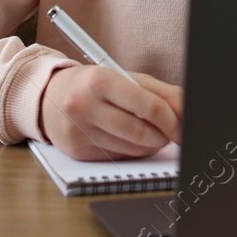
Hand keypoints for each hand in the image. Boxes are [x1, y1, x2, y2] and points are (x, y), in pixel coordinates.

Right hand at [40, 66, 182, 160]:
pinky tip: (129, 141)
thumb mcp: (125, 78)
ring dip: (149, 145)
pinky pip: (117, 157)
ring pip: (131, 149)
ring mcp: (78, 131)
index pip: (151, 107)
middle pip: (142, 132)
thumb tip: (186, 113)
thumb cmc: (93, 85)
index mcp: (101, 81)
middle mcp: (85, 106)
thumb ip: (160, 92)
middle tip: (169, 133)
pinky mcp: (77, 151)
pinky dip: (131, 152)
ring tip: (150, 134)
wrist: (49, 96)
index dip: (173, 121)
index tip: (182, 127)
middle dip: (163, 136)